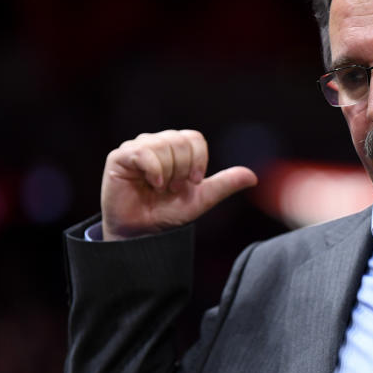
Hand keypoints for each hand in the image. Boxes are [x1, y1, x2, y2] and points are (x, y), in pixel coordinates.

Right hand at [100, 129, 256, 240]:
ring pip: (164, 145)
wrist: (143, 234)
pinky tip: (153, 184)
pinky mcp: (119, 157)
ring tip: (160, 188)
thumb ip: (225, 185)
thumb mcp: (201, 199)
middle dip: (183, 169)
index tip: (193, 181)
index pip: (194, 138)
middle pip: (180, 140)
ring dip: (168, 173)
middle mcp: (156, 143)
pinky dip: (155, 170)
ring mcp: (137, 148)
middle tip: (173, 188)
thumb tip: (253, 176)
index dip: (198, 160)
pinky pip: (144, 152)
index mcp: (175, 149)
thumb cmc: (168, 214)